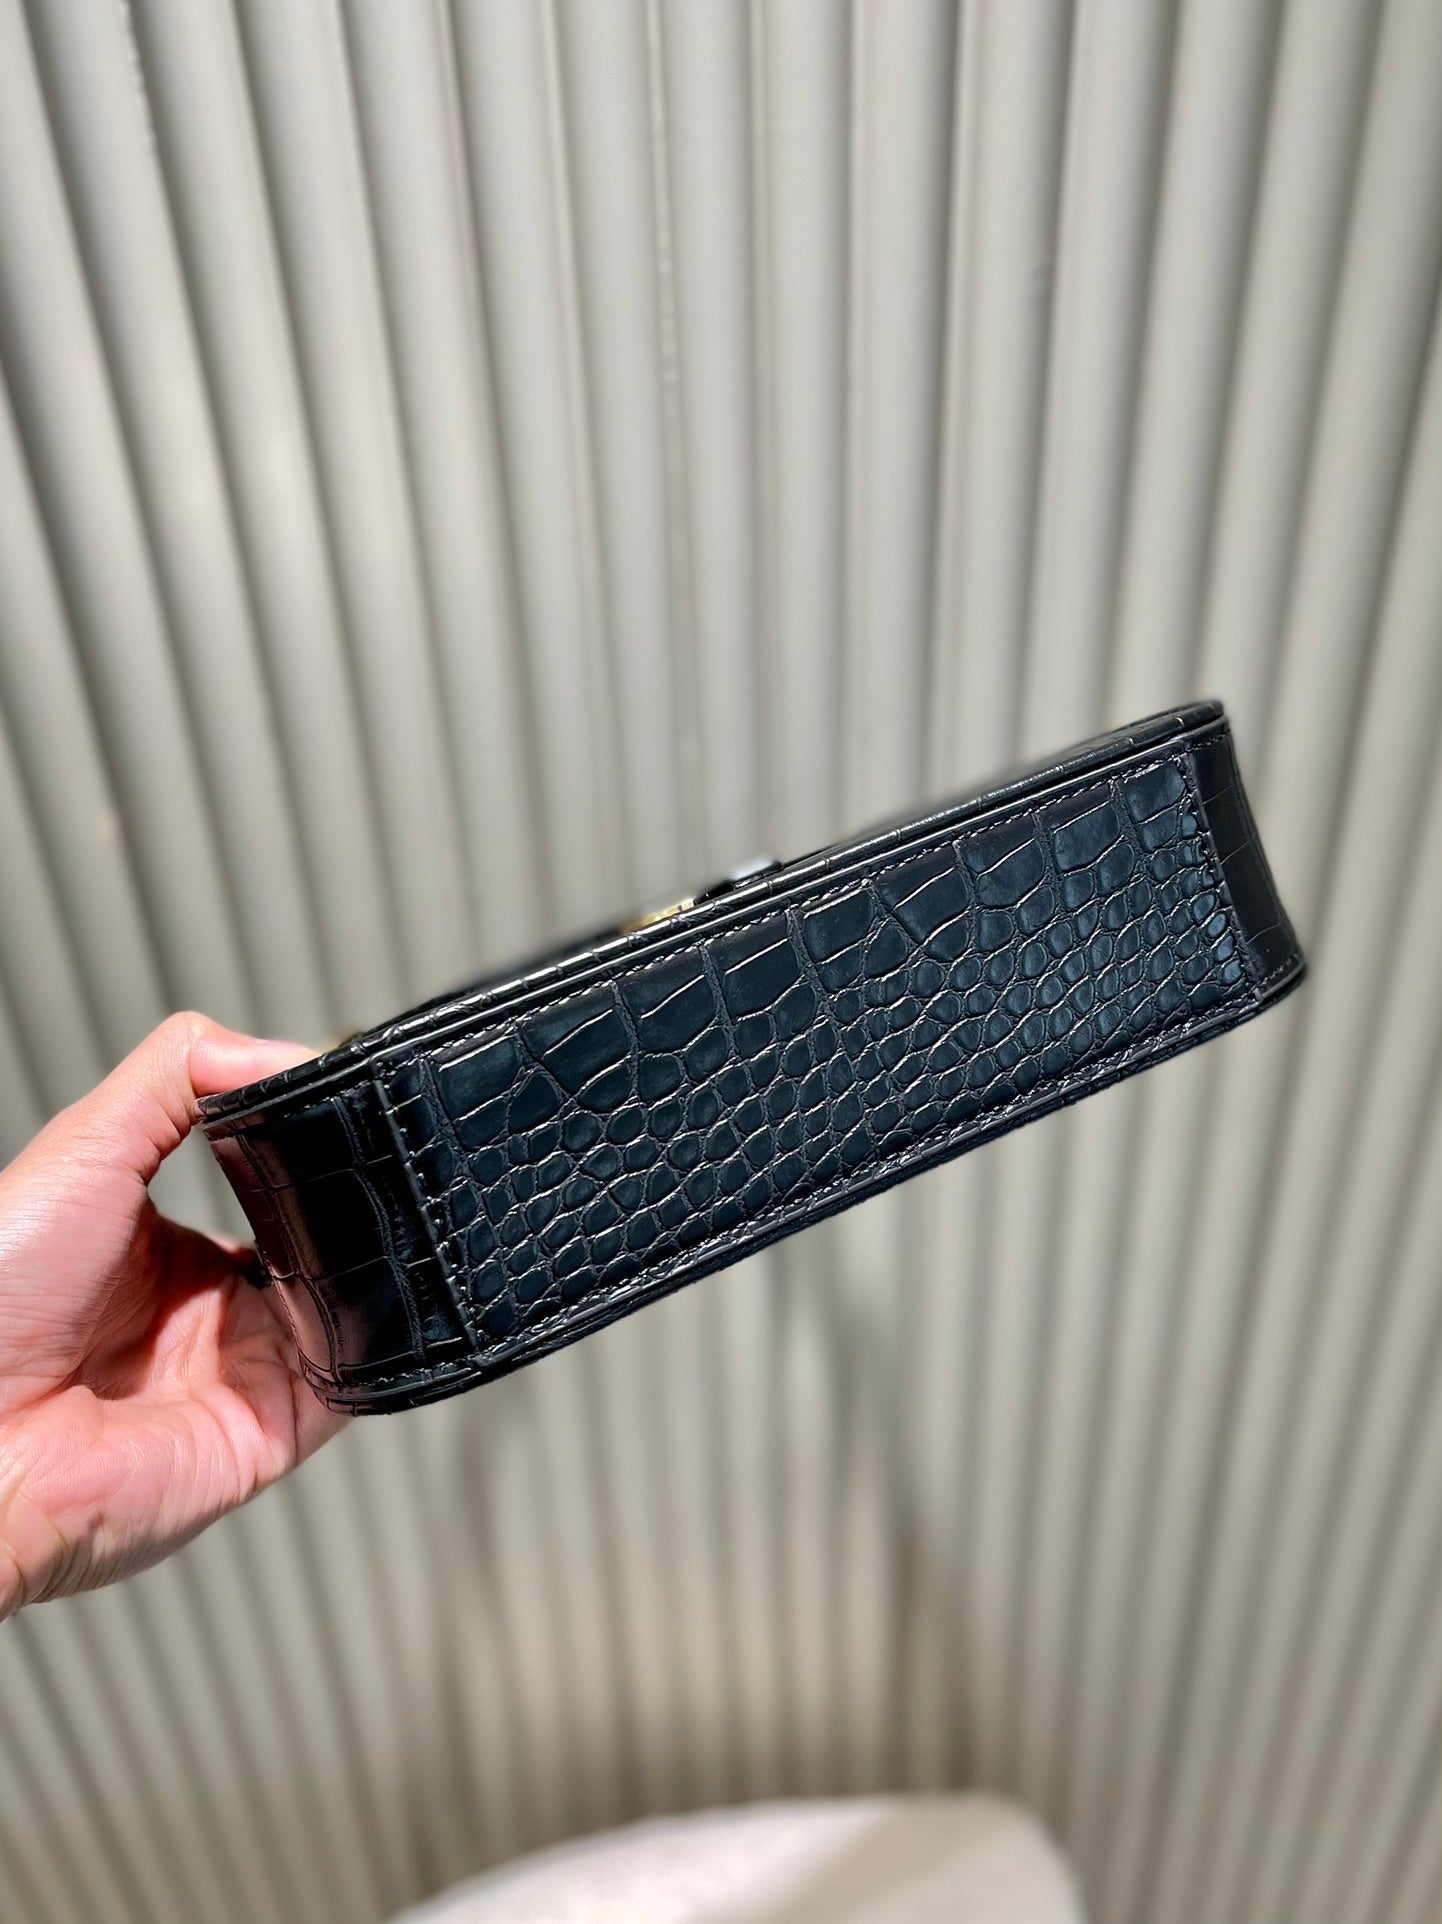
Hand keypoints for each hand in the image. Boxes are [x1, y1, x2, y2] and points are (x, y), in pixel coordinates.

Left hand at [0, 1014, 346, 1616]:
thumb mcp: (85, 1146)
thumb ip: (178, 1077)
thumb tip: (284, 1048)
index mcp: (166, 1255)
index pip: (271, 1198)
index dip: (313, 1158)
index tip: (352, 1113)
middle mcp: (209, 1319)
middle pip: (321, 1255)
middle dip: (355, 1212)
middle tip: (380, 1168)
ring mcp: (244, 1376)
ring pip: (349, 1311)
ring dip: (373, 1267)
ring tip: (381, 1218)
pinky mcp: (272, 1430)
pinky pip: (353, 1379)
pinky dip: (376, 1338)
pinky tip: (372, 1292)